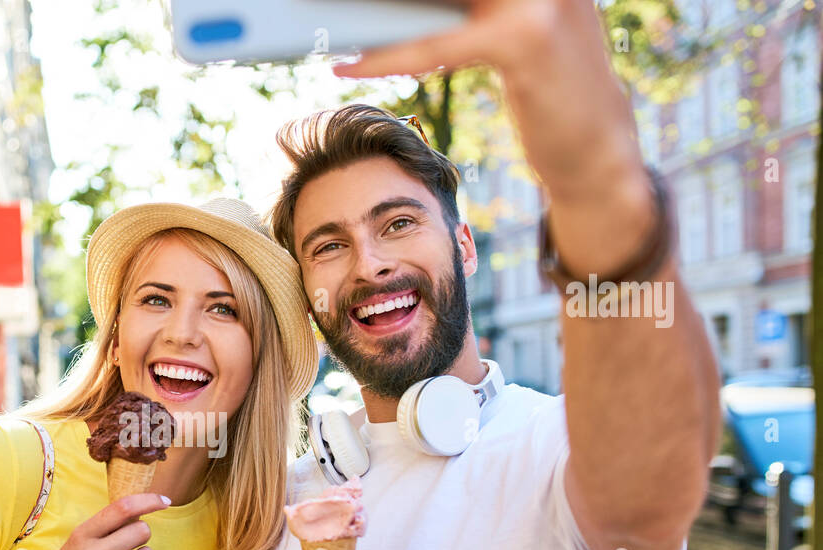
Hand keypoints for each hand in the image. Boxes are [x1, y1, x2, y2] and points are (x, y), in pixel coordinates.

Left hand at [335, 0, 644, 205]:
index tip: (368, 2)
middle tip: (341, 6)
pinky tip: (350, 65)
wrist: (600, 149)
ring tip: (336, 24)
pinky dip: (389, 56)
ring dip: (378, 13)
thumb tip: (405, 3)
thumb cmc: (553, 90)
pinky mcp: (523, 38)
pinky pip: (437, 42)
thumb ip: (476, 4)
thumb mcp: (519, 29)